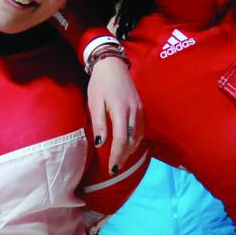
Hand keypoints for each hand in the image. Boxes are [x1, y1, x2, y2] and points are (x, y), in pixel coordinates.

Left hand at [87, 55, 143, 172]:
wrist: (112, 65)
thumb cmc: (100, 83)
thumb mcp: (94, 102)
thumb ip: (99, 123)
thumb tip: (100, 144)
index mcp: (121, 110)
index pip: (121, 139)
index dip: (117, 156)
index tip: (112, 169)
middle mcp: (134, 111)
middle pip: (131, 141)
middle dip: (123, 157)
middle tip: (114, 169)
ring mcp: (140, 110)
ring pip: (138, 137)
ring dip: (130, 151)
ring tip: (120, 161)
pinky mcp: (141, 108)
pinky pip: (141, 130)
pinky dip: (135, 141)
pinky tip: (128, 146)